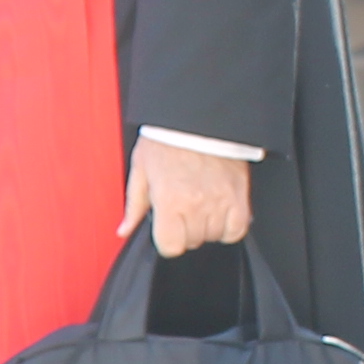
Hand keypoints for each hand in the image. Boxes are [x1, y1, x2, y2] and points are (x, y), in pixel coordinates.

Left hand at [120, 137, 253, 256]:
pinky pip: (237, 229)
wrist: (198, 117)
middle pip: (193, 242)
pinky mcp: (239, 195)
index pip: (170, 246)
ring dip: (207, 227)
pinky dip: (230, 227)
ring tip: (202, 206)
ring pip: (214, 236)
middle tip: (183, 209)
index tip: (167, 229)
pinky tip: (221, 213)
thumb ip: (133, 205)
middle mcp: (195, 204)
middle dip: (185, 230)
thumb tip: (124, 229)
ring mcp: (220, 201)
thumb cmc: (169, 138)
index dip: (167, 240)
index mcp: (168, 200)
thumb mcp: (141, 169)